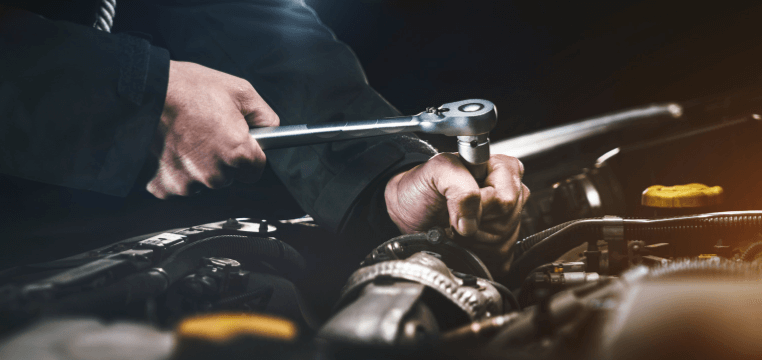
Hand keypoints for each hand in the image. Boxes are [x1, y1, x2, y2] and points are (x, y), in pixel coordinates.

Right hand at [147, 61, 278, 197]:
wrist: (143, 91)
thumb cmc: (189, 88)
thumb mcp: (240, 91)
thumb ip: (264, 116)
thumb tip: (273, 130)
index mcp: (237, 153)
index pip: (256, 170)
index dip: (249, 154)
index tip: (239, 142)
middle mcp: (214, 175)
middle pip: (229, 177)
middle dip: (223, 159)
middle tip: (208, 132)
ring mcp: (188, 184)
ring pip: (204, 182)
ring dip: (199, 166)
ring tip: (187, 137)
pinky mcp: (164, 187)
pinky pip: (178, 185)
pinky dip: (176, 170)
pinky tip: (170, 147)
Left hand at [384, 153, 528, 264]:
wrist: (410, 208)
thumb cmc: (423, 185)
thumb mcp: (437, 171)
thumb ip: (460, 186)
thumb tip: (471, 223)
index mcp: (502, 168)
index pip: (505, 198)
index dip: (480, 207)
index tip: (456, 205)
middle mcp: (510, 191)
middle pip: (505, 221)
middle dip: (474, 225)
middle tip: (453, 216)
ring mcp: (509, 218)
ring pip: (502, 241)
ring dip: (472, 240)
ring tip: (455, 226)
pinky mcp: (503, 242)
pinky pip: (499, 255)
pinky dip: (475, 252)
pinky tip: (463, 239)